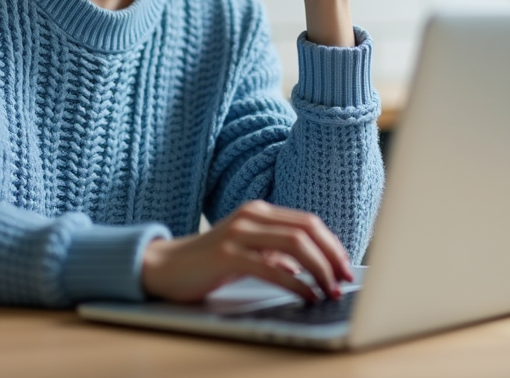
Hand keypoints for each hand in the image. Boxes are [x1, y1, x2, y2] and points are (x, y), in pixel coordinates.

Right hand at [140, 200, 354, 303]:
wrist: (164, 267)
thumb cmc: (207, 262)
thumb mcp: (246, 252)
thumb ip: (273, 255)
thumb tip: (304, 268)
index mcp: (258, 212)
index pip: (307, 222)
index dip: (332, 244)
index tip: (345, 267)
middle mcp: (251, 217)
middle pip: (307, 230)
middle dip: (332, 256)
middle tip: (345, 279)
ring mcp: (238, 234)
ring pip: (295, 245)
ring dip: (320, 270)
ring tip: (330, 290)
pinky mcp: (227, 255)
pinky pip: (272, 269)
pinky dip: (296, 284)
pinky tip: (306, 296)